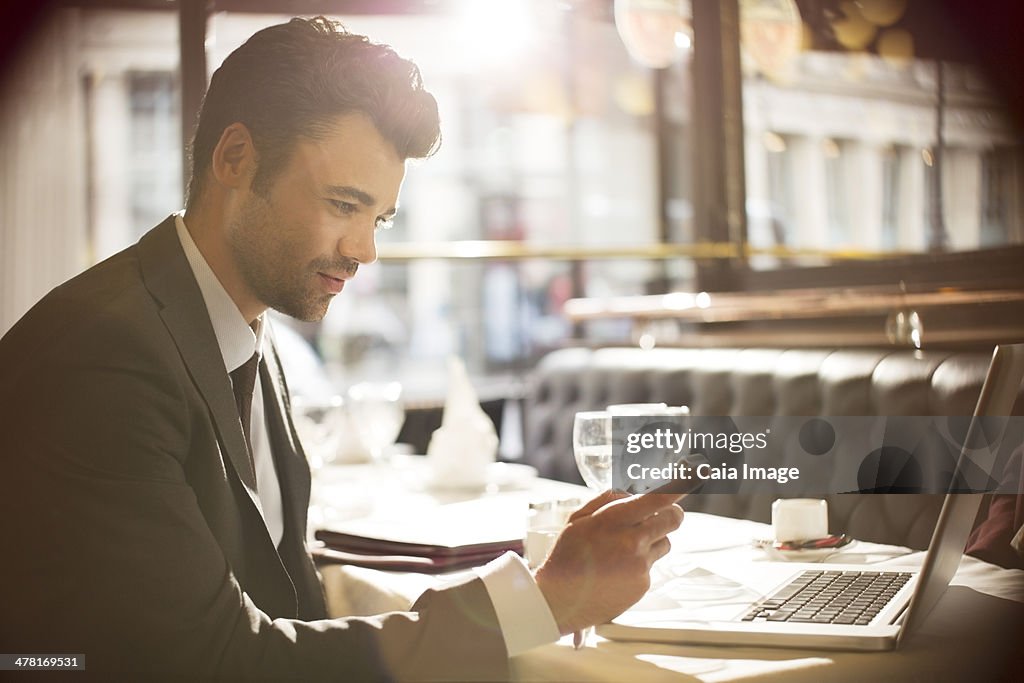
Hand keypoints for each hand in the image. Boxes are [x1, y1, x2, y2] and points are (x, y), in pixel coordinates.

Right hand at [533, 489, 683, 634]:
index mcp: (614, 521)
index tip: (698, 469)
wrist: (560, 600)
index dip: (682, 481)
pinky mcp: (643, 584)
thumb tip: (632, 492)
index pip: (658, 497)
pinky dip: (640, 563)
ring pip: (665, 541)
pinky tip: (617, 569)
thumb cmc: (566, 556)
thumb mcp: (578, 519)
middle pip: (674, 518)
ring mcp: (640, 565)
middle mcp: (632, 542)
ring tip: (623, 549)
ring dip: (652, 539)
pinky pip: (652, 565)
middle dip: (671, 511)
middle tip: (659, 513)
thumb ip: (607, 500)